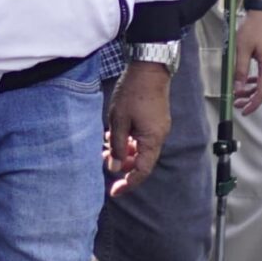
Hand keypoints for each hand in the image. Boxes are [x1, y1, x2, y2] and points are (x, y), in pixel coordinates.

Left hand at [106, 62, 171, 196]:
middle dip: (122, 164)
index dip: (128, 184)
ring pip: (140, 149)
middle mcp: (159, 137)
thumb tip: (113, 168)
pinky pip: (142, 138)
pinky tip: (114, 134)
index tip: (113, 192)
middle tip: (102, 160)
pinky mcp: (155, 120)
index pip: (142, 171)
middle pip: (141, 161)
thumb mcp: (119, 121)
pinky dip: (128, 140)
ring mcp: (158, 128)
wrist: (149, 68)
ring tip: (105, 145)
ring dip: (123, 151)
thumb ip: (116, 146)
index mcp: (152, 141)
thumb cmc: (133, 93)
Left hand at [228, 8, 261, 114]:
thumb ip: (240, 70)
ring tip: (238, 93)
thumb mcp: (242, 49)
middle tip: (237, 104)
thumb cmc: (254, 27)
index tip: (244, 111)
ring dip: (252, 90)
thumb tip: (237, 88)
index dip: (254, 104)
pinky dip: (256, 81)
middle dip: (252, 99)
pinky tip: (246, 81)